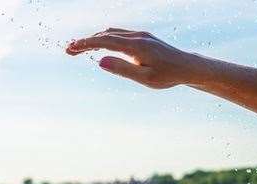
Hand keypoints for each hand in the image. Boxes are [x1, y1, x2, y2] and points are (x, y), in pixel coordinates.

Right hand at [66, 28, 195, 88]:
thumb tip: (100, 61)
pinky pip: (119, 34)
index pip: (105, 41)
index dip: (86, 44)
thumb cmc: (168, 76)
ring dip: (94, 39)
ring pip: (112, 32)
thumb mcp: (145, 78)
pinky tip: (99, 46)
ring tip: (80, 49)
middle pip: (105, 34)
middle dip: (86, 42)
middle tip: (69, 51)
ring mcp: (141, 35)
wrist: (187, 67)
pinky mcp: (143, 37)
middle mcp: (137, 36)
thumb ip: (122, 69)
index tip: (71, 49)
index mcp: (136, 45)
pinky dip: (105, 39)